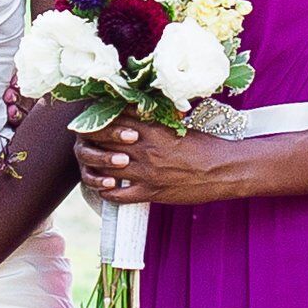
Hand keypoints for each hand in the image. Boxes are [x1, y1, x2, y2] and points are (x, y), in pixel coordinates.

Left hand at [78, 117, 249, 207]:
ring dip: (96, 166)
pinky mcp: (151, 193)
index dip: (100, 118)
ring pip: (107, 169)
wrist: (224, 170)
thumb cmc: (205, 145)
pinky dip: (107, 193)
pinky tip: (104, 189)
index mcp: (152, 129)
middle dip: (92, 139)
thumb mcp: (178, 125)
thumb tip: (140, 112)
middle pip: (105, 141)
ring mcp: (146, 173)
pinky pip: (119, 196)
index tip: (93, 118)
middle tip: (84, 139)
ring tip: (91, 164)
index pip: (115, 119)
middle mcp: (145, 149)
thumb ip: (156, 120)